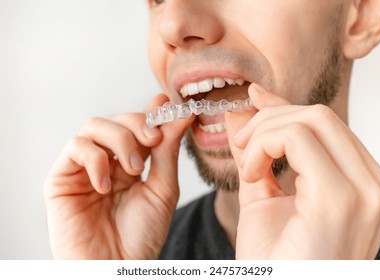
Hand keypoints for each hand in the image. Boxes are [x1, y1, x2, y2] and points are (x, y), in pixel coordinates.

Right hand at [44, 94, 192, 258]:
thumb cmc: (141, 235)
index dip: (150, 112)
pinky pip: (75, 148)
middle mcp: (107, 162)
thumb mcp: (162, 189)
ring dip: (119, 140)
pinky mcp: (62, 177)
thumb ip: (168, 151)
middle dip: (137, 123)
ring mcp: (84, 168)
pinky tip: (105, 185)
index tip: (165, 102)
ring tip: (132, 168)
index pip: (137, 128)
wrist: (117, 268)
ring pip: (94, 125)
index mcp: (130, 164)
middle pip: (116, 120)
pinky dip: (94, 159)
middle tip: (153, 140)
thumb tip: (182, 115)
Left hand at [225, 84, 379, 258]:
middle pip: (319, 117)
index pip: (325, 127)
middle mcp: (374, 186)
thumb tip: (247, 106)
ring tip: (246, 164)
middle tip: (241, 143)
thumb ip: (259, 151)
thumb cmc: (274, 259)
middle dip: (270, 119)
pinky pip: (296, 139)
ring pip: (310, 120)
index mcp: (362, 185)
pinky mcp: (341, 198)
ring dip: (264, 133)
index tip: (255, 97)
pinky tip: (251, 174)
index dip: (285, 106)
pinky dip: (264, 147)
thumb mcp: (263, 194)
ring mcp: (365, 192)